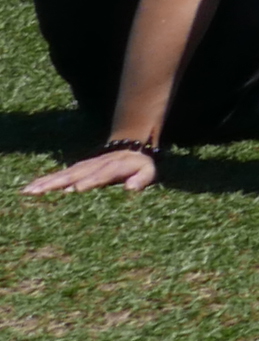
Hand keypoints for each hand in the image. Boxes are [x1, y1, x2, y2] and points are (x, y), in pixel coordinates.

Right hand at [25, 148, 158, 197]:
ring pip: (62, 175)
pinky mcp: (74, 169)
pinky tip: (28, 188)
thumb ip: (141, 179)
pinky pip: (57, 175)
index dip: (89, 182)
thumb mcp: (147, 171)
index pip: (100, 175)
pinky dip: (43, 181)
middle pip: (74, 174)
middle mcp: (94, 165)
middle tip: (39, 193)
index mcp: (112, 167)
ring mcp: (82, 166)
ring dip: (45, 183)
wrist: (129, 147)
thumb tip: (131, 189)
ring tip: (28, 192)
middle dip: (57, 184)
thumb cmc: (139, 165)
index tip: (76, 190)